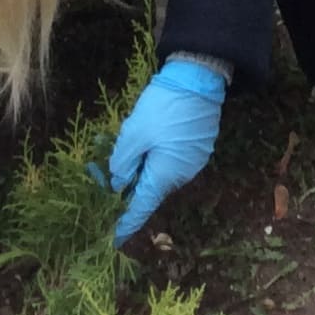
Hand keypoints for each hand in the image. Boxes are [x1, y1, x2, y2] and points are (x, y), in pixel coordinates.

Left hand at [108, 56, 227, 242]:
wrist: (199, 76)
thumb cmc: (163, 106)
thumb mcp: (134, 132)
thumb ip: (122, 163)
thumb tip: (118, 183)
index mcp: (165, 174)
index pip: (141, 207)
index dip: (127, 222)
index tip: (115, 239)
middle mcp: (182, 174)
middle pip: (152, 186)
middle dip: (134, 180)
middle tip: (117, 166)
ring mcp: (195, 160)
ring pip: (163, 171)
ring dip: (147, 163)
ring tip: (138, 139)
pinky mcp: (200, 145)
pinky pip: (174, 158)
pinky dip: (160, 154)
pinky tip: (155, 132)